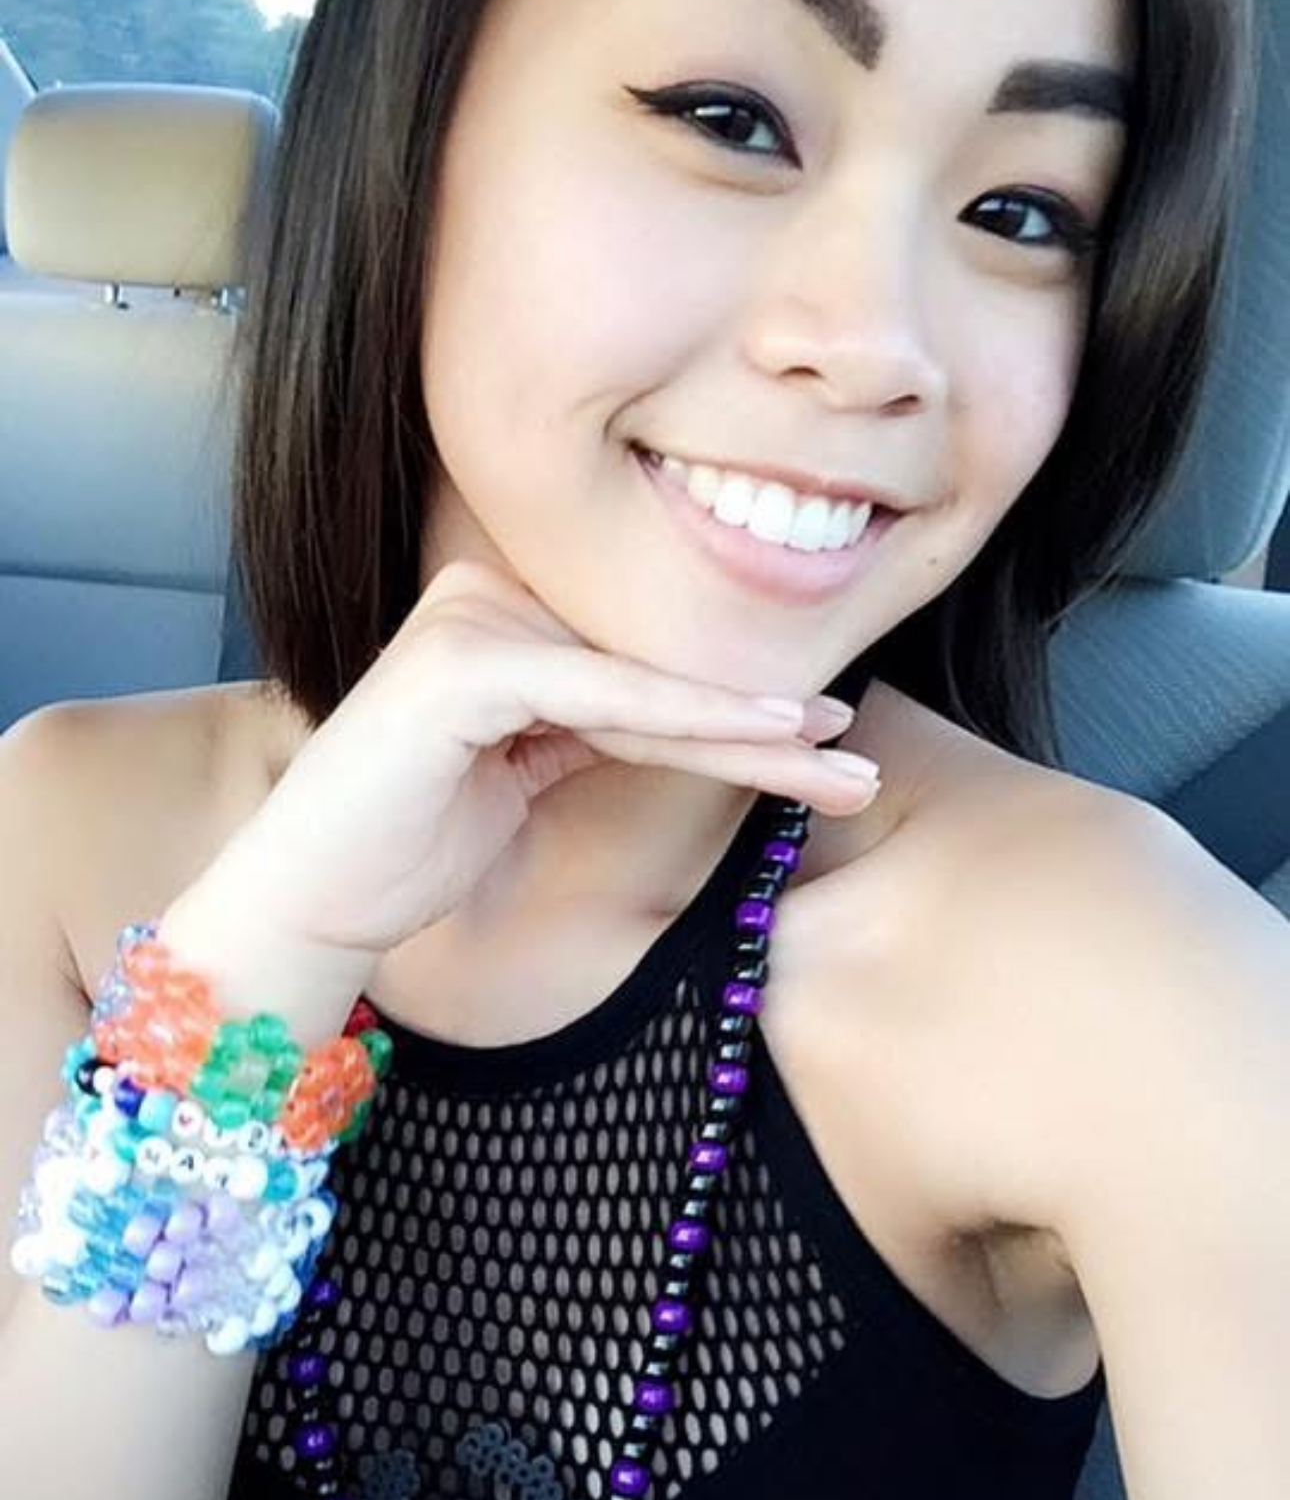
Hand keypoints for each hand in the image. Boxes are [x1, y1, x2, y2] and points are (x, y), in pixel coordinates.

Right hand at [213, 557, 879, 959]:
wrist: (304, 900)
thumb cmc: (399, 851)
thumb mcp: (520, 777)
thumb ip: (587, 729)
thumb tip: (689, 720)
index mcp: (496, 619)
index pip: (642, 668)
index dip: (737, 710)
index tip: (829, 746)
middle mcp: (483, 600)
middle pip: (655, 670)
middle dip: (763, 723)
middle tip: (860, 759)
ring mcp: (471, 624)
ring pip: (646, 684)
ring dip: (755, 732)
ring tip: (845, 765)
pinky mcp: (466, 665)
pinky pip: (605, 697)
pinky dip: (690, 721)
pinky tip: (771, 739)